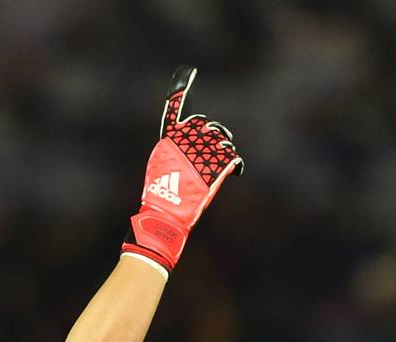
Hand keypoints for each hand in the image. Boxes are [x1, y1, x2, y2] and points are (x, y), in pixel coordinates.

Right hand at [122, 66, 242, 271]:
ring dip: (223, 150)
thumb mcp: (160, 167)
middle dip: (211, 135)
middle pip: (205, 125)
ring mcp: (200, 155)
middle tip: (212, 149)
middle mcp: (184, 143)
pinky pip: (233, 159)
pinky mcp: (215, 170)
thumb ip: (172, 150)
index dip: (181, 90)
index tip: (188, 73)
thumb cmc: (159, 195)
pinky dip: (236, 165)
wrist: (165, 216)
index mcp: (168, 141)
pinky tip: (235, 171)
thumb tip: (182, 139)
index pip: (175, 111)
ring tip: (218, 162)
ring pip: (221, 141)